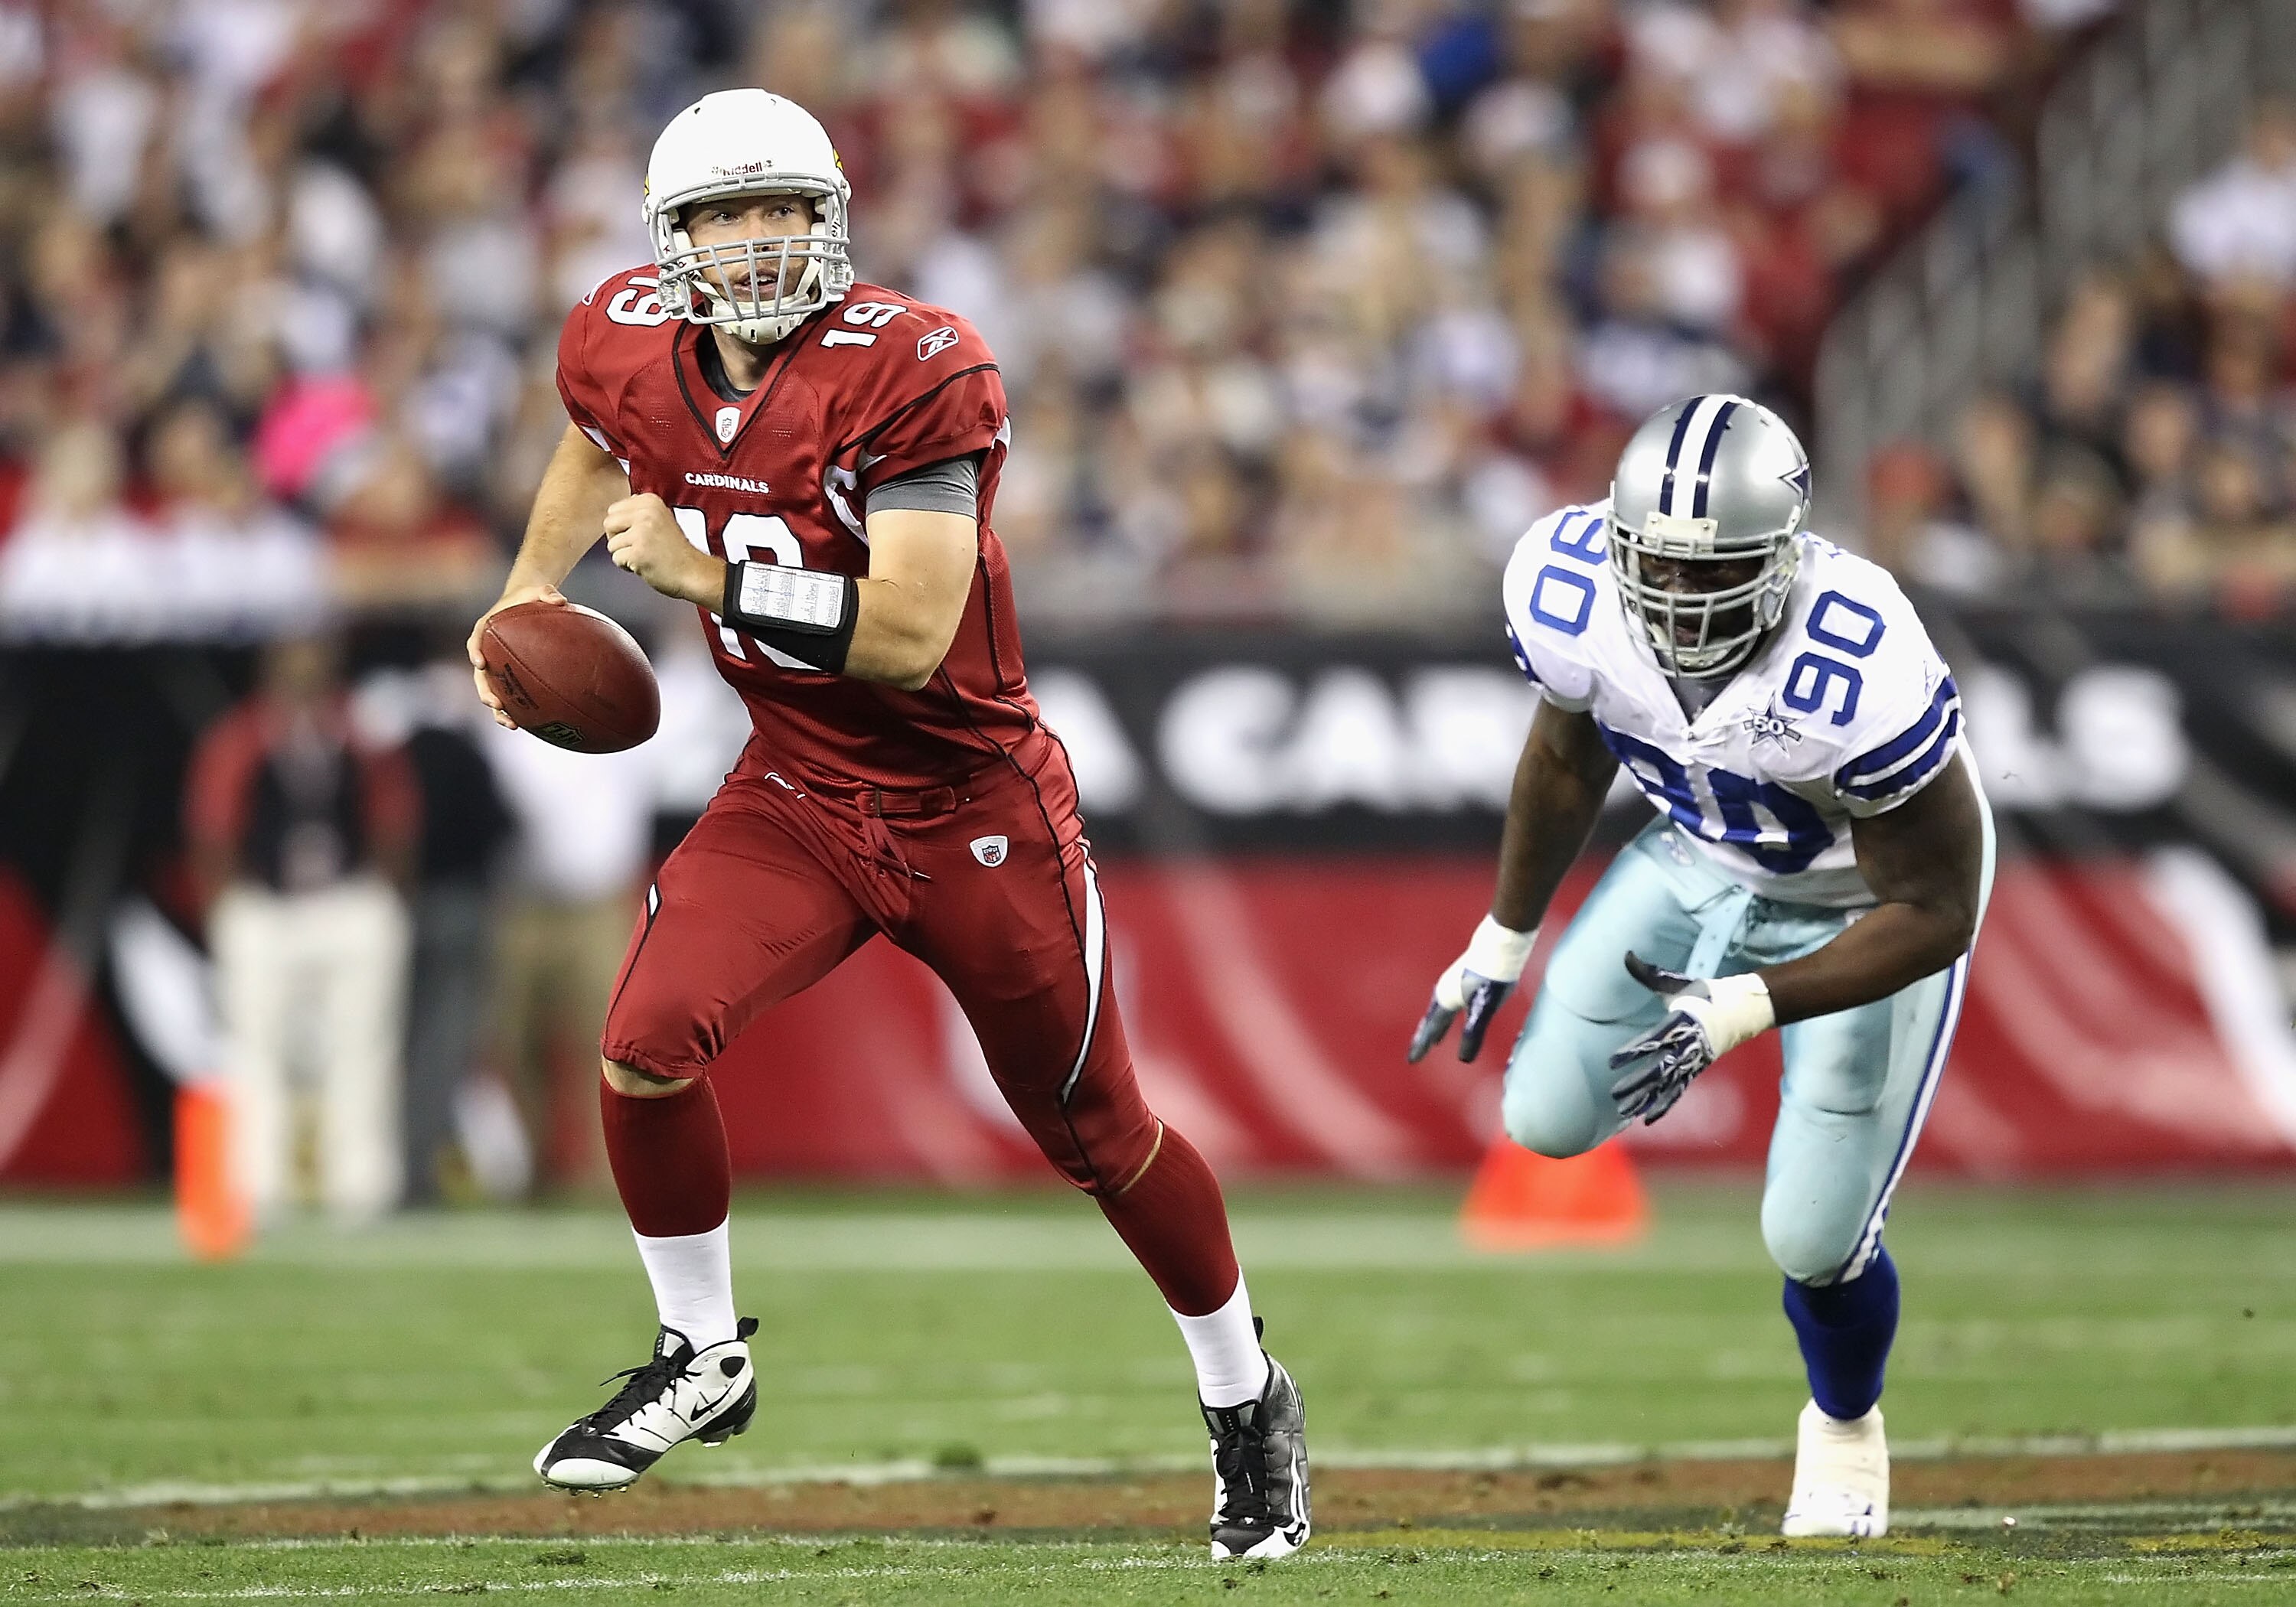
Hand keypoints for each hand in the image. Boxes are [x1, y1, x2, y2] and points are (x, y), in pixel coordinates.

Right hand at [468, 581, 567, 728]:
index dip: (475, 652)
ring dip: (498, 710)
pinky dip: (518, 710)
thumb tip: (561, 600)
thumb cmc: (529, 597)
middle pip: (480, 676)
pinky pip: (511, 695)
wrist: (525, 604)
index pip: (475, 641)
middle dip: (485, 691)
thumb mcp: (537, 590)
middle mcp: (486, 652)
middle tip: (494, 702)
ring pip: (492, 692)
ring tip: (511, 724)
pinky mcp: (508, 676)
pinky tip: (531, 724)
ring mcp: (496, 667)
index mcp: (486, 629)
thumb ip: (547, 593)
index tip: (479, 663)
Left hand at [604, 493, 718, 605]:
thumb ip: (642, 511)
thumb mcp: (662, 519)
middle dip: (618, 538)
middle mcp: (646, 513)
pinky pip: (616, 559)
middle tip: (637, 546)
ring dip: (624, 554)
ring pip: (611, 544)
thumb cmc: (677, 551)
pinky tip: (644, 565)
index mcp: (651, 501)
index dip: (623, 526)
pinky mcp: (638, 552)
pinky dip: (627, 566)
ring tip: (643, 556)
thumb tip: (622, 506)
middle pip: (608, 523)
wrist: (693, 572)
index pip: (615, 509)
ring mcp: (642, 533)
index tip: (639, 533)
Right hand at [1407, 916, 1534, 1063]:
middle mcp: (1444, 991)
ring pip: (1439, 1010)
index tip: (1412, 1060)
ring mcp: (1453, 983)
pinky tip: (1455, 1011)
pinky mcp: (1463, 978)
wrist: (1500, 944)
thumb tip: (1463, 1060)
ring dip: (1435, 1026)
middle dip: (1425, 1037)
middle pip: (1431, 1020)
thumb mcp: (1484, 1008)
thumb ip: (1473, 1034)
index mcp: (1446, 1000)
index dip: (1422, 1046)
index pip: (1431, 1029)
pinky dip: (1446, 1014)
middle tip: (1418, 1051)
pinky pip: (1449, 1002)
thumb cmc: (1492, 976)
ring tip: (1436, 1038)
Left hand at [1606, 955, 1773, 1124]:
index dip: (1634, 1051)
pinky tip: (1647, 1119)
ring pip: (1668, 1085)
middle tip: (1614, 1093)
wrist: (1744, 1008)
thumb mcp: (1677, 983)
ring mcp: (1694, 1061)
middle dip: (1637, 1082)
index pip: (1653, 1040)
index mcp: (1682, 1022)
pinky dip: (1663, 1105)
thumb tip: (1626, 955)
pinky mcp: (1696, 1070)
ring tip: (1624, 1111)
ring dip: (1646, 1098)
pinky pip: (1678, 1091)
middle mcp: (1688, 1046)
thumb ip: (1649, 975)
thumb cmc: (1706, 993)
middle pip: (1660, 1069)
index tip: (1613, 1061)